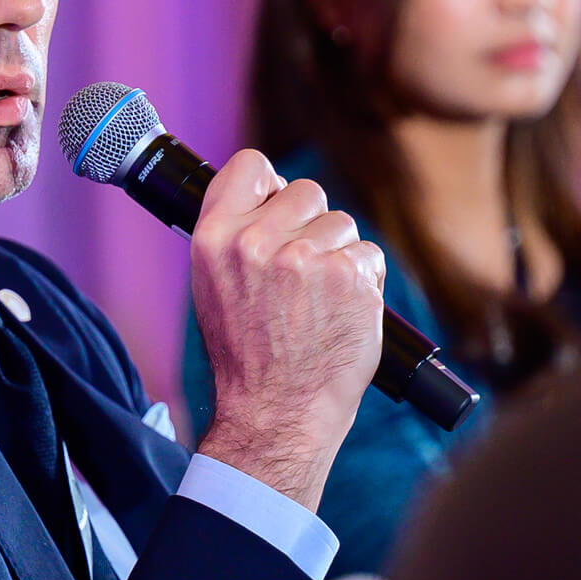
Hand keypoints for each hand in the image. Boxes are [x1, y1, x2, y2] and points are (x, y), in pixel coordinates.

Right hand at [192, 149, 384, 508]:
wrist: (276, 413)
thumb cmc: (246, 356)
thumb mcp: (212, 287)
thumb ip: (235, 237)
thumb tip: (271, 196)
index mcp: (213, 239)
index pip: (250, 166)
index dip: (270, 185)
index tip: (277, 206)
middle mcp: (255, 242)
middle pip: (307, 192)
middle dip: (312, 227)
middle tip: (301, 278)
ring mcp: (304, 258)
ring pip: (342, 224)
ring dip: (340, 257)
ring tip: (319, 303)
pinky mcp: (348, 276)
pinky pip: (368, 255)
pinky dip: (364, 283)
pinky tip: (342, 313)